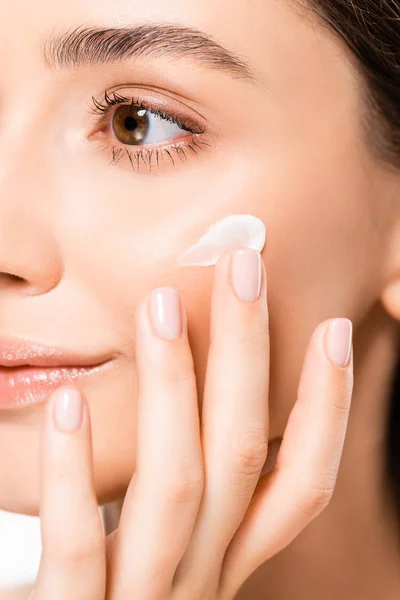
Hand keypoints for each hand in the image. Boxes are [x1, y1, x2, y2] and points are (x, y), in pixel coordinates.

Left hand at [29, 248, 353, 599]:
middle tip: (244, 269)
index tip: (334, 333)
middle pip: (243, 458)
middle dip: (251, 356)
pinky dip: (78, 471)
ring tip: (160, 306)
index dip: (327, 410)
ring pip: (180, 488)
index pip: (301, 486)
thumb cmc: (110, 599)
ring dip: (174, 387)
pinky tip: (71, 403)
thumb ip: (177, 492)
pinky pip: (80, 544)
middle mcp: (200, 583)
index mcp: (224, 562)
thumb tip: (182, 399)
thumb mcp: (159, 547)